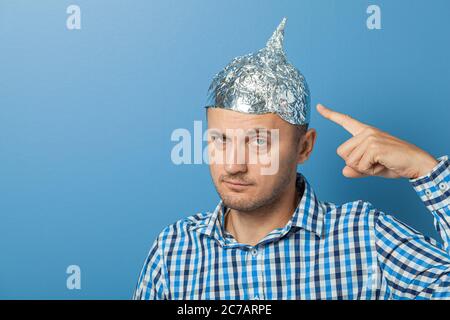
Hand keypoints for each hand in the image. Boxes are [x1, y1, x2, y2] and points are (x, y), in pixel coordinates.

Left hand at [316, 104, 437, 178]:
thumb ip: (356, 169)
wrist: (416, 163)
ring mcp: (370, 137)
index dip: (331, 114)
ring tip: (379, 163)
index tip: (319, 106)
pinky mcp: (374, 146)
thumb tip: (344, 171)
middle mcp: (366, 132)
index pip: (345, 121)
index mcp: (364, 133)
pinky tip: (382, 164)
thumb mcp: (371, 168)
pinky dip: (370, 171)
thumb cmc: (394, 164)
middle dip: (354, 164)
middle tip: (373, 163)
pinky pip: (360, 165)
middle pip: (341, 153)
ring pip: (350, 161)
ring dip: (363, 168)